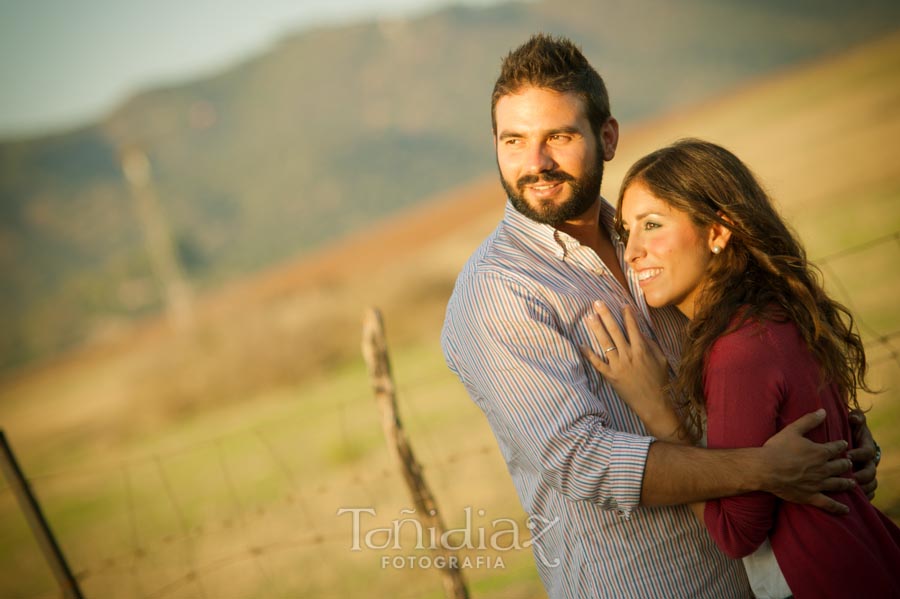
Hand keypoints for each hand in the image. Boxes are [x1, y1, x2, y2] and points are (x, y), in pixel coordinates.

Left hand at [580, 302, 677, 439]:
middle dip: (606, 315)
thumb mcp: (661, 360)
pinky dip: (589, 354)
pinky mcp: (611, 376)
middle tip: (597, 302)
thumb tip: (640, 332)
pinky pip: (597, 363)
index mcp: (642, 350)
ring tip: (588, 316)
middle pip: (615, 331)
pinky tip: (581, 345)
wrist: (653, 403)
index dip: (627, 315)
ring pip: (605, 343)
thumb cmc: (659, 381)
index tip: (622, 304)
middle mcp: (629, 355)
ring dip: (596, 328)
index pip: (632, 328)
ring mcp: (618, 365)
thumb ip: (651, 344)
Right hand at [761, 409, 853, 514]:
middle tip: (848, 463)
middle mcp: (823, 469)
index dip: (841, 446)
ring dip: (847, 482)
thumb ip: (809, 420)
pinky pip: (829, 504)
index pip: (837, 448)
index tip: (843, 445)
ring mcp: (818, 484)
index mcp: (820, 452)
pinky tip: (846, 510)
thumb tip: (822, 410)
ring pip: (839, 484)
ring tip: (852, 482)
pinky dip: (839, 508)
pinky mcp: (811, 496)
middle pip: (841, 466)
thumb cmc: (776, 448)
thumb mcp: (792, 430)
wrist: (765, 469)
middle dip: (846, 464)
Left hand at [847, 410, 878, 499]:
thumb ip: (856, 418)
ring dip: (863, 488)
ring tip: (851, 491)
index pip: (867, 452)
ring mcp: (868, 472)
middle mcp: (870, 461)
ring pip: (872, 483)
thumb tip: (855, 417)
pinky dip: (865, 497)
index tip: (847, 455)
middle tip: (848, 477)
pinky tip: (855, 502)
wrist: (853, 440)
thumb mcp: (853, 422)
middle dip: (861, 475)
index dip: (858, 454)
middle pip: (871, 471)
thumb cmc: (850, 430)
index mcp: (867, 447)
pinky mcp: (864, 481)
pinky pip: (869, 492)